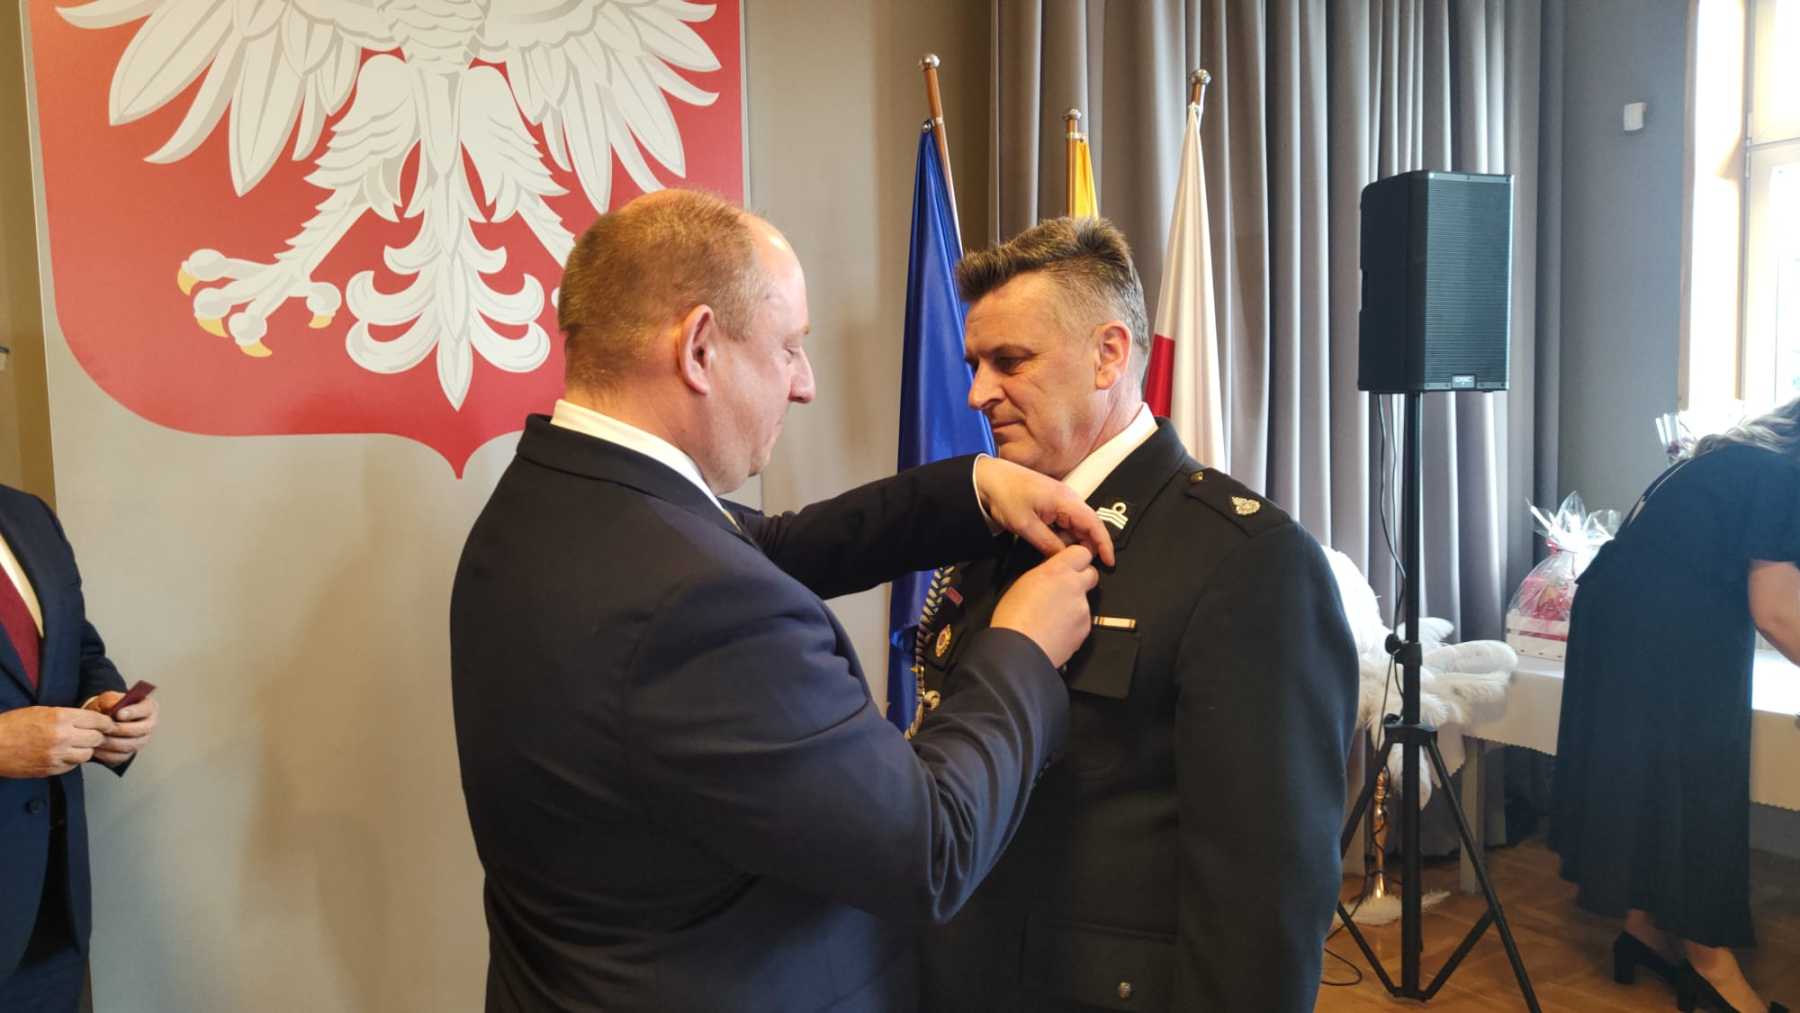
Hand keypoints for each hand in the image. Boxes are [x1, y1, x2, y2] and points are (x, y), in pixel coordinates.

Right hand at [0, 706, 115, 777]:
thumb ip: (67, 716)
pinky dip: (71, 761)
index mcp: (61, 717)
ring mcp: (56, 755)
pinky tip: (62, 754)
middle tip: (92, 735)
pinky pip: (72, 766)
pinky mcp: (50, 769)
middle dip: (97, 736)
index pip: (98, 720)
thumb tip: (90, 720)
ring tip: (75, 745)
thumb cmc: (13, 725)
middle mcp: (62, 736)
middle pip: (97, 738)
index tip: (108, 724)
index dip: (106, 722)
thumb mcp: (42, 711)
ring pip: (87, 754)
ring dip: (85, 750)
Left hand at [82, 692, 158, 766]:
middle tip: (106, 728)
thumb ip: (110, 700)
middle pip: (141, 730)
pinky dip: (107, 753)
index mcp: (147, 707)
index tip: (118, 713)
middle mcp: (148, 724)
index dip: (133, 712)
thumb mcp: (106, 699)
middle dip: (121, 730)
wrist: (99, 721)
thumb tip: (113, 706)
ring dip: (113, 742)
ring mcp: (141, 740)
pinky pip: (121, 756)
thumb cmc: (105, 707)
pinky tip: (97, 747)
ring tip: (99, 737)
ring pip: (131, 745)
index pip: (146, 709)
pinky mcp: (130, 753)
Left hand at [973, 456, 1115, 566]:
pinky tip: (1052, 544)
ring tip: (1057, 554)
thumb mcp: (1025, 526)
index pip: (1094, 523)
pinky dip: (1063, 535)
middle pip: (1088, 526)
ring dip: (1072, 542)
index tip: (1109, 562)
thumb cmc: (1005, 497)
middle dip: (1086, 546)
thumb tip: (1066, 559)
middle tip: (1075, 564)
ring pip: (1076, 525)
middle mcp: (1068, 498)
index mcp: (1066, 500)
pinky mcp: (1052, 503)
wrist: (987, 479)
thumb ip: (1048, 544)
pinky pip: (1066, 522)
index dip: (1104, 544)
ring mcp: (1061, 500)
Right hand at [992, 545, 1100, 668]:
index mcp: (1057, 572)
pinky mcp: (1085, 629)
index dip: (1077, 559)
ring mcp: (1083, 609)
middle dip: (1082, 579)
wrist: (1020, 652)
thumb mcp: (1022, 584)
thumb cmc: (1014, 621)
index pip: (1081, 552)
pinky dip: (1074, 624)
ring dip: (1074, 605)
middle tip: (1065, 588)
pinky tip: (1056, 630)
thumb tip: (1050, 574)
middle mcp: (1074, 587)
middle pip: (1092, 574)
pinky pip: (1083, 621)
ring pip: (1086, 600)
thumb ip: (1044, 574)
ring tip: (1052, 617)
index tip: (1071, 564)